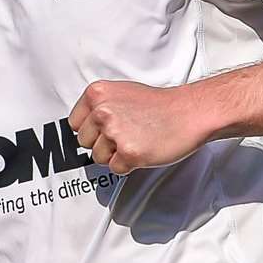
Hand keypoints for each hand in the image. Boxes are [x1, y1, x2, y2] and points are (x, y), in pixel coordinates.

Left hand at [67, 80, 214, 174]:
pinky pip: (116, 169)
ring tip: (136, 139)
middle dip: (102, 143)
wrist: (189, 112)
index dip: (91, 130)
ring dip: (116, 155)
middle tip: (126, 133)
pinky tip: (143, 149)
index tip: (104, 129)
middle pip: (84, 142)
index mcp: (97, 94)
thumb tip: (82, 125)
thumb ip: (99, 106)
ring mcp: (115, 132)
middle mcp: (102, 111)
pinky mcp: (129, 153)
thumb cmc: (159, 105)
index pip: (74, 124)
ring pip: (98, 158)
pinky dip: (128, 165)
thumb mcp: (121, 93)